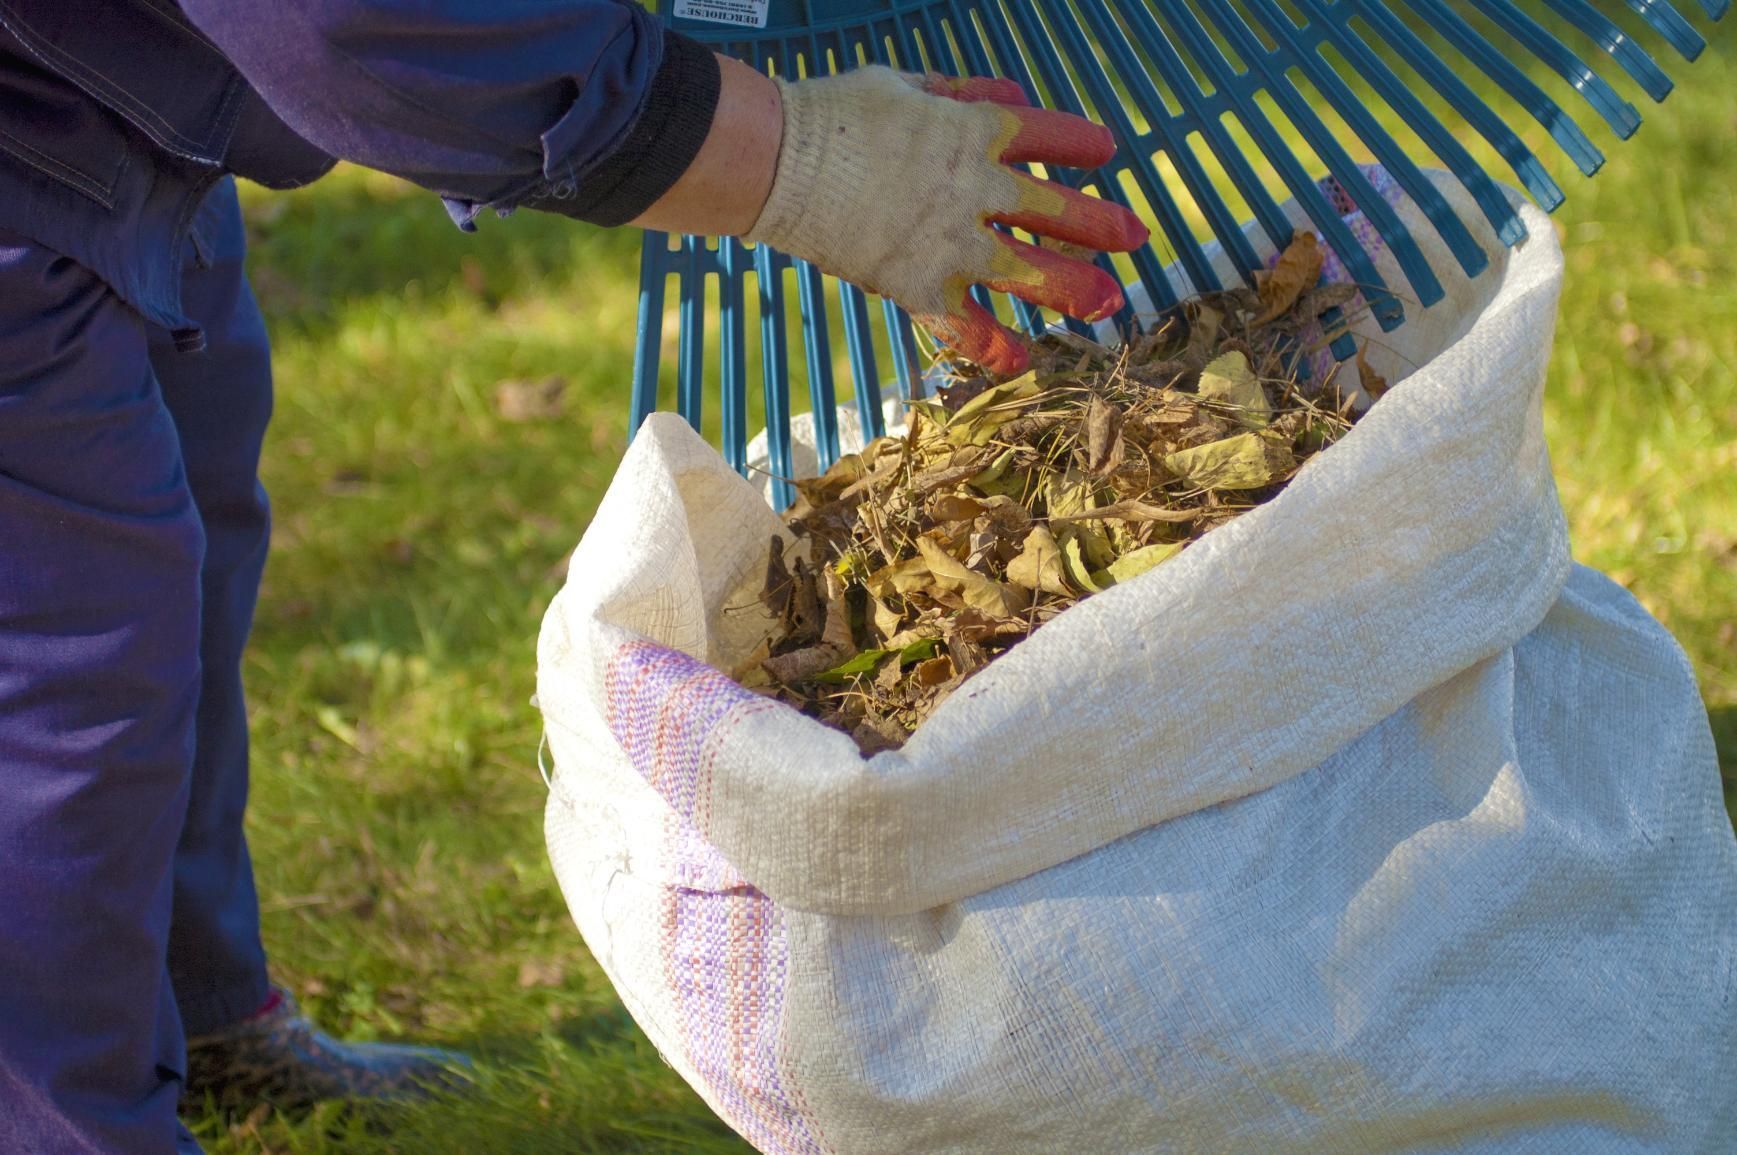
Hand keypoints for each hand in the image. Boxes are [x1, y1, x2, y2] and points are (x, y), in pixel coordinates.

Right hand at [744, 67, 1146, 374]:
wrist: (781, 163)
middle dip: (1101, 225)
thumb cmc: (834, 114)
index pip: (1046, 135)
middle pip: (1056, 211)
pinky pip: (966, 325)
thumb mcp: (905, 83)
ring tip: (1108, 303)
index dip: (1081, 142)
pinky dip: (993, 346)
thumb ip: (963, 90)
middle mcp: (975, 190)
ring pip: (1028, 272)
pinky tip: (1019, 360)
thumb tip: (1014, 95)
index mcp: (973, 131)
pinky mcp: (919, 285)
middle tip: (1135, 238)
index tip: (1106, 151)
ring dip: (1073, 289)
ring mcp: (951, 242)